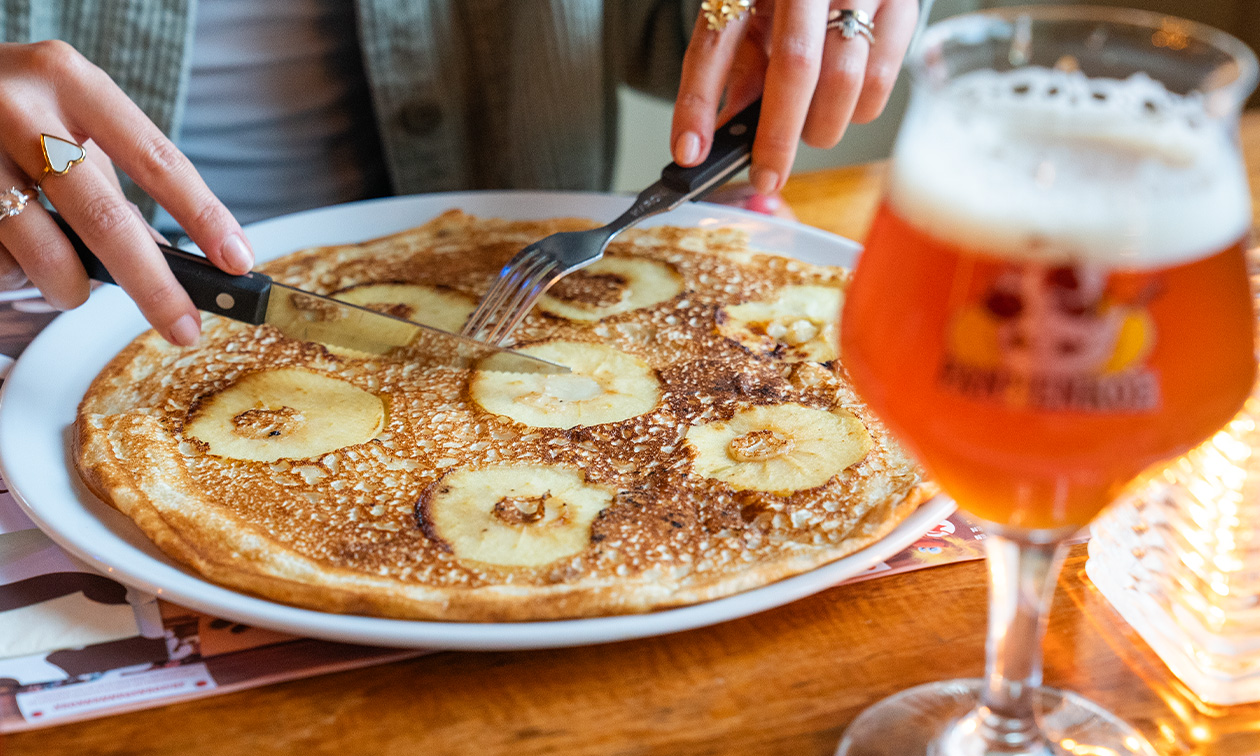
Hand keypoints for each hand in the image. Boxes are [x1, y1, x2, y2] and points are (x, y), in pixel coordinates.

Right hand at [0, 40, 252, 345]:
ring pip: (43, 251)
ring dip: (70, 288)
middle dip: (153, 284)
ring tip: (71, 287)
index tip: (238, 260)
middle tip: (184, 328)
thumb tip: (178, 266)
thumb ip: (118, 189)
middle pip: (105, 216)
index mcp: (72, 82)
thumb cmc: (17, 115)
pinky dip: (18, 274)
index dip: (202, 215)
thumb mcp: (71, 128)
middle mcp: (19, 106)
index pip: (156, 159)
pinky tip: (13, 251)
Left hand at [671, 0, 918, 194]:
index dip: (698, 104)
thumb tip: (720, 141)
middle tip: (768, 176)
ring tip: (809, 129)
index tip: (689, 154)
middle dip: (777, 135)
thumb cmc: (791, 1)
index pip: (714, 46)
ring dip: (821, 126)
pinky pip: (880, 81)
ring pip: (844, 80)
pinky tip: (843, 104)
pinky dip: (857, 111)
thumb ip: (739, 72)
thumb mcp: (753, 21)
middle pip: (793, 66)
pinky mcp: (901, 8)